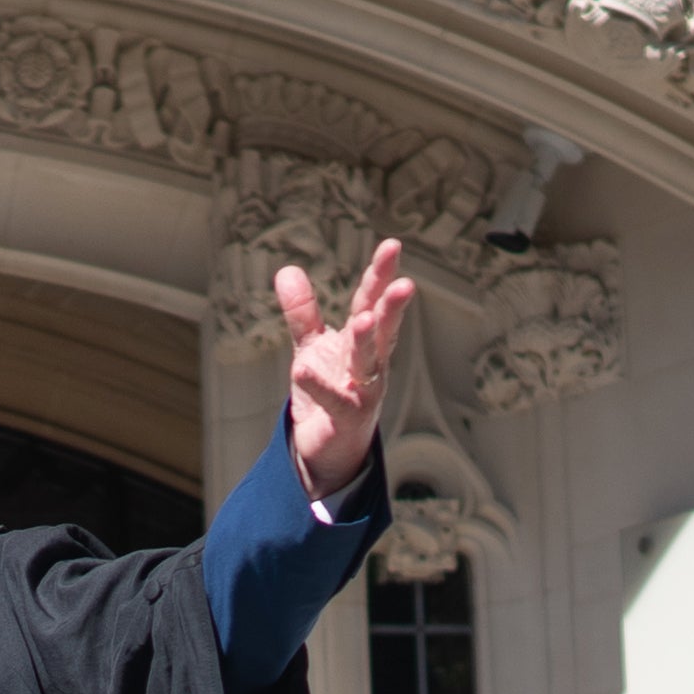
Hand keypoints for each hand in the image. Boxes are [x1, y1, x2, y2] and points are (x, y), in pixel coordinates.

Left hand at [278, 237, 417, 496]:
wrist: (327, 448)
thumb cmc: (329, 391)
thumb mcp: (313, 347)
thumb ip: (304, 312)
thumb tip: (287, 269)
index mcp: (363, 341)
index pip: (371, 301)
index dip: (381, 275)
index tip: (393, 245)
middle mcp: (370, 363)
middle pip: (381, 328)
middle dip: (392, 306)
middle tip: (405, 283)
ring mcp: (363, 391)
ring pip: (368, 362)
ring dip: (366, 341)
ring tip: (362, 320)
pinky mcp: (346, 418)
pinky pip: (334, 400)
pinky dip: (319, 386)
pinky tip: (301, 371)